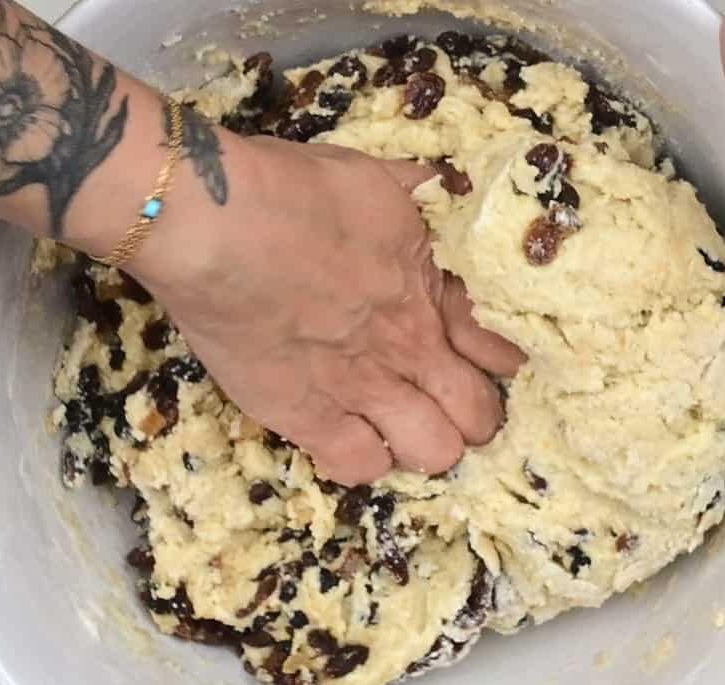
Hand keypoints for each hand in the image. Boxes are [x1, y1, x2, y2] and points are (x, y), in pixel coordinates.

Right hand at [131, 136, 524, 484]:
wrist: (226, 227)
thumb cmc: (298, 190)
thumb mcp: (375, 177)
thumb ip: (412, 191)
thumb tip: (436, 180)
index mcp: (431, 294)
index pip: (495, 350)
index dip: (498, 361)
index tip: (493, 364)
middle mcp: (409, 351)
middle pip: (477, 417)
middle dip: (471, 416)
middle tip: (446, 405)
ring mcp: (363, 391)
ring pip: (431, 453)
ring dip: (422, 444)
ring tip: (399, 429)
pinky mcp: (309, 419)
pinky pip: (359, 467)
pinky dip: (360, 459)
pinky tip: (346, 438)